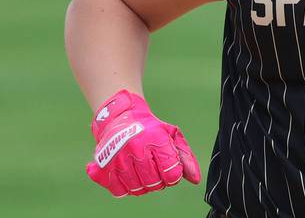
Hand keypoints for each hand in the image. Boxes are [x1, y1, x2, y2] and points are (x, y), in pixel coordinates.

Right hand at [86, 90, 200, 196]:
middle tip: (158, 171)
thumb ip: (185, 158)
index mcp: (155, 138)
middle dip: (160, 181)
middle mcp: (135, 147)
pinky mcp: (103, 167)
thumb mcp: (171, 136)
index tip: (172, 170)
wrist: (120, 118)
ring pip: (138, 188)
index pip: (171, 172)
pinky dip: (128, 188)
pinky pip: (120, 191)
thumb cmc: (150, 129)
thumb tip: (196, 180)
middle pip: (155, 182)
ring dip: (145, 185)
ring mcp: (117, 158)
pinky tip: (131, 175)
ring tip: (144, 172)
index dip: (175, 175)